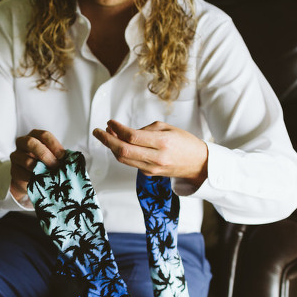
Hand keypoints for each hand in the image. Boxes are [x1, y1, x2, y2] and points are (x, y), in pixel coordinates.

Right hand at [9, 129, 65, 202]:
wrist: (31, 179)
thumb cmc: (45, 164)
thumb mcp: (53, 157)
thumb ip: (60, 156)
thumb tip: (72, 160)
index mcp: (35, 136)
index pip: (44, 135)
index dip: (54, 145)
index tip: (62, 157)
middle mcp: (23, 143)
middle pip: (31, 143)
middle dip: (45, 155)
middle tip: (55, 166)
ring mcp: (16, 156)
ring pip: (26, 160)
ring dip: (40, 169)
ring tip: (50, 176)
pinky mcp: (14, 171)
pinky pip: (22, 175)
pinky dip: (33, 179)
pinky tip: (41, 182)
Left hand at [93, 119, 207, 185]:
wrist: (198, 164)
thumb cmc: (184, 143)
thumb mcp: (167, 128)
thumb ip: (145, 129)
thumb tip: (123, 131)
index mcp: (162, 143)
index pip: (132, 136)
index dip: (117, 129)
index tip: (110, 122)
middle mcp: (156, 157)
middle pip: (123, 151)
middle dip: (106, 140)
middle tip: (97, 131)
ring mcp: (152, 168)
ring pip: (123, 159)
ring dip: (111, 147)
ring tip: (105, 135)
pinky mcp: (149, 173)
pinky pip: (130, 163)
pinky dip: (121, 153)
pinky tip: (119, 143)